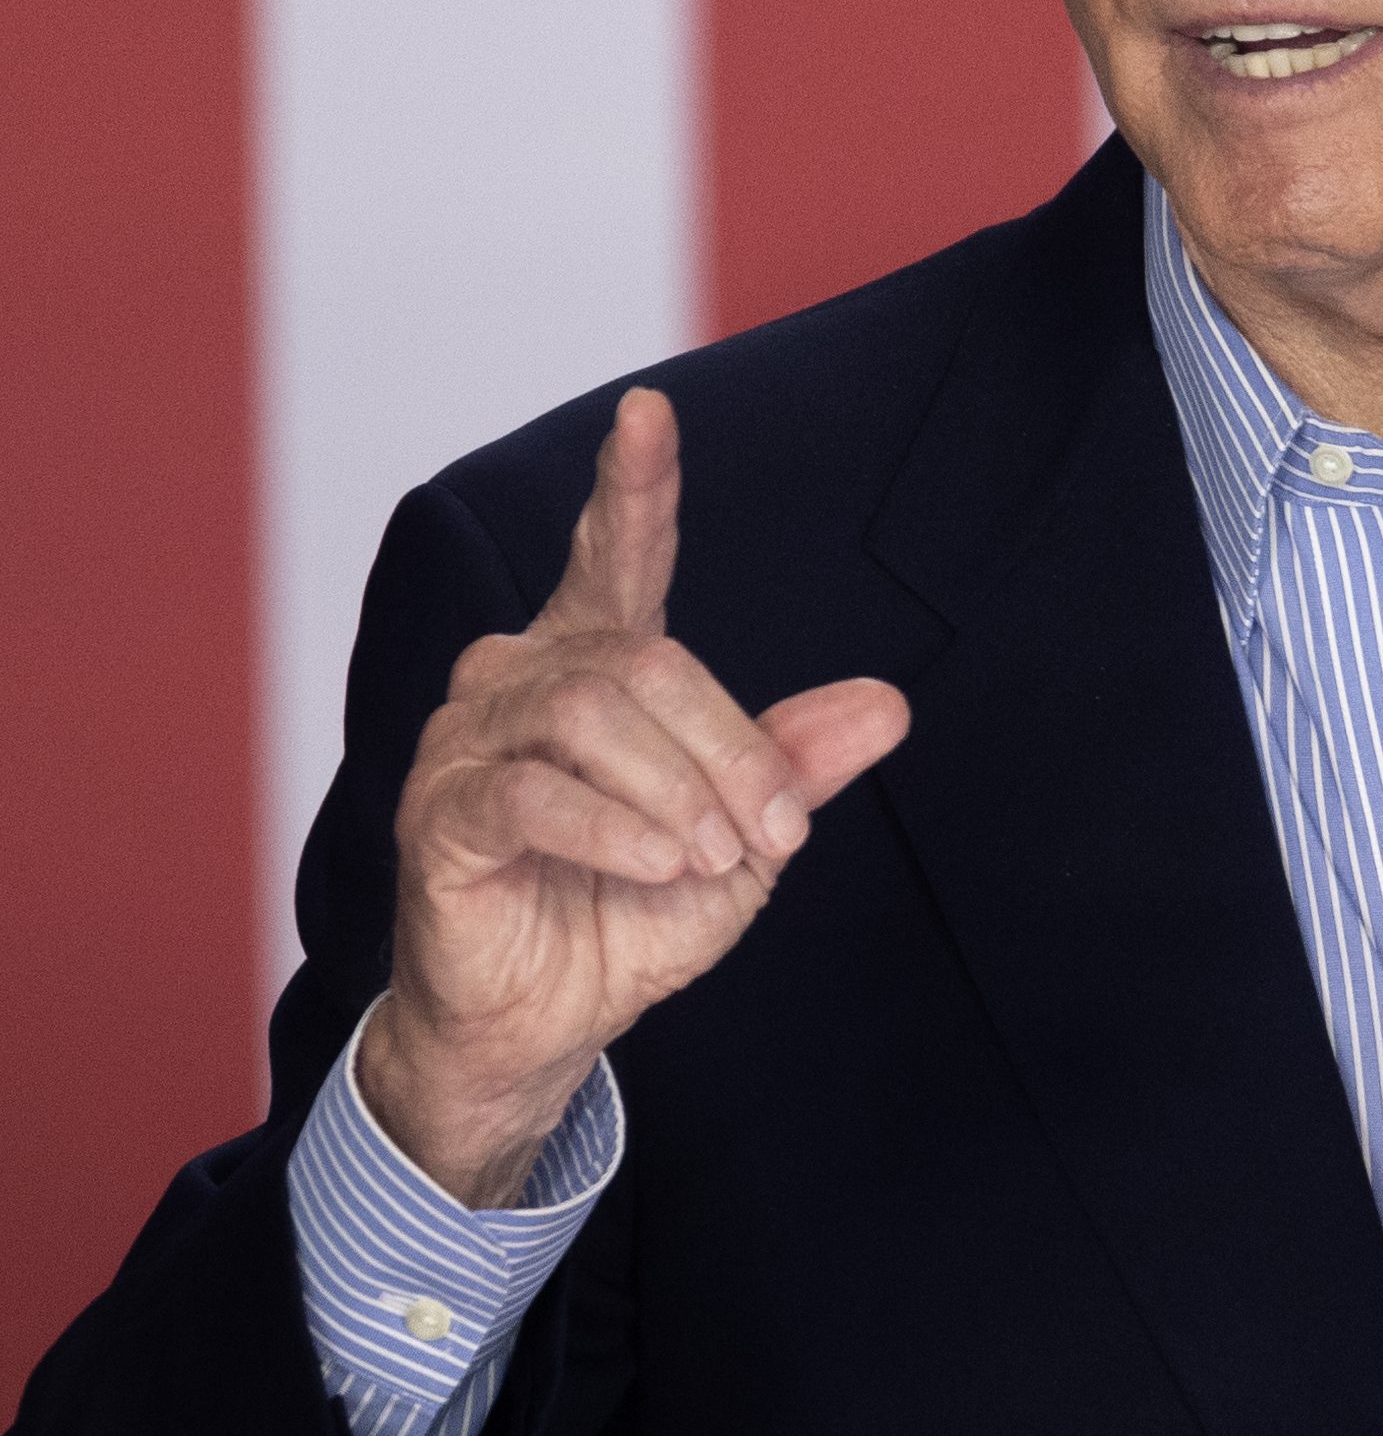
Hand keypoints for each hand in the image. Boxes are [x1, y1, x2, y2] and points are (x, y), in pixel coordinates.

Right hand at [358, 386, 907, 1206]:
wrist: (546, 1026)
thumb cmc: (630, 915)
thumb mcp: (741, 839)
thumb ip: (798, 763)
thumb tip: (890, 704)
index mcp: (592, 663)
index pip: (614, 552)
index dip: (633, 484)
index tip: (651, 410)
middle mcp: (518, 678)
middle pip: (644, 661)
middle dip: (727, 749)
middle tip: (775, 832)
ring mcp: (466, 739)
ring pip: (591, 713)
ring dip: (677, 791)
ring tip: (712, 859)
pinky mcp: (439, 810)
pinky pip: (534, 789)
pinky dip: (615, 828)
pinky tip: (660, 865)